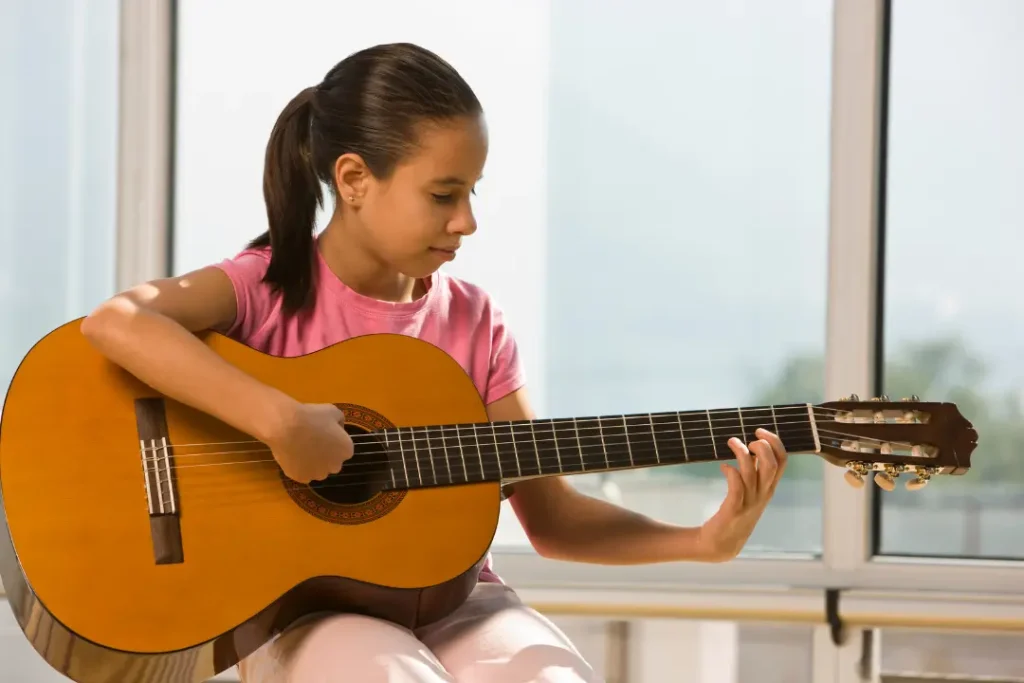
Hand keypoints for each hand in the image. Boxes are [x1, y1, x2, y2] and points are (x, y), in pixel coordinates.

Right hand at [265, 403, 353, 482]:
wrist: (287, 427)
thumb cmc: (312, 417)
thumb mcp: (333, 411)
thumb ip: (339, 421)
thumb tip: (337, 428)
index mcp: (346, 450)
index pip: (343, 449)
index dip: (333, 442)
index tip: (323, 434)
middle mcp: (335, 466)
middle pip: (332, 462)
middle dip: (325, 455)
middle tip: (312, 442)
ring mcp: (318, 474)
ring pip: (317, 470)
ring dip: (312, 462)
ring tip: (300, 448)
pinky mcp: (301, 478)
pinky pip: (302, 473)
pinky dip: (298, 466)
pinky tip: (292, 454)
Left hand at [696, 428, 787, 561]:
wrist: (721, 545)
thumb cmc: (735, 513)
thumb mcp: (751, 491)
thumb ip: (755, 471)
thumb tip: (754, 447)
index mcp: (769, 488)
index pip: (783, 461)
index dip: (775, 442)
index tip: (759, 431)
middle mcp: (763, 494)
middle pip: (772, 465)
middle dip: (762, 446)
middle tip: (748, 439)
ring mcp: (749, 503)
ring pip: (752, 472)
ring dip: (742, 453)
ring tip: (731, 442)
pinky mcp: (733, 510)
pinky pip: (736, 488)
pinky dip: (731, 472)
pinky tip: (723, 467)